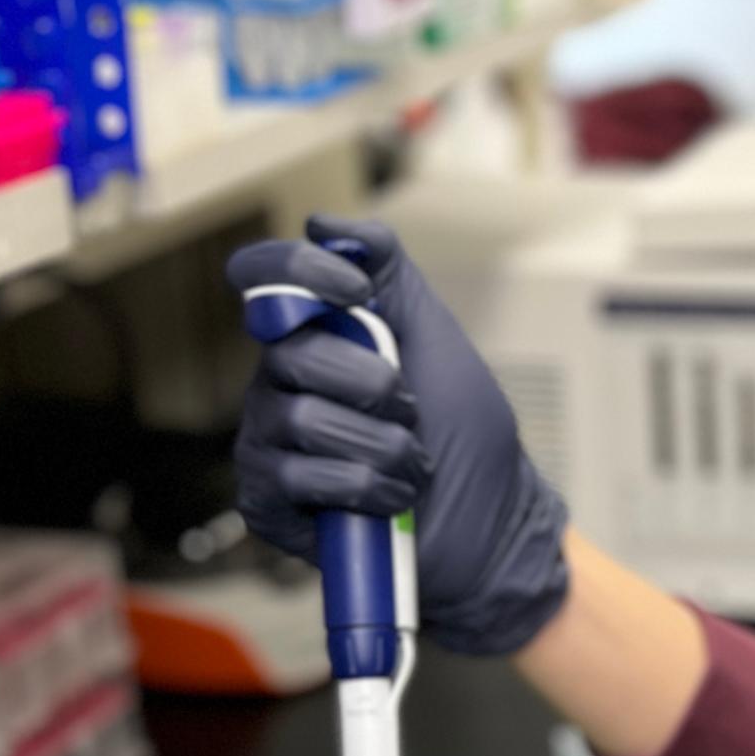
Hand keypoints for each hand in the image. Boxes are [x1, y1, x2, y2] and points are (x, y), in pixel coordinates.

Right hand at [225, 216, 570, 657]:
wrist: (488, 530)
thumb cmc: (464, 440)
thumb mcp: (439, 342)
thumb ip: (391, 277)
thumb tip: (326, 224)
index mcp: (317, 337)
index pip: (267, 277)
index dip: (298, 271)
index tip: (355, 292)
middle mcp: (280, 383)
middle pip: (291, 350)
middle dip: (373, 382)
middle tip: (410, 410)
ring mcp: (268, 441)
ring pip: (301, 416)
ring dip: (381, 444)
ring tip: (410, 466)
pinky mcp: (266, 499)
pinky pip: (298, 476)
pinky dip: (362, 487)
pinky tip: (389, 500)